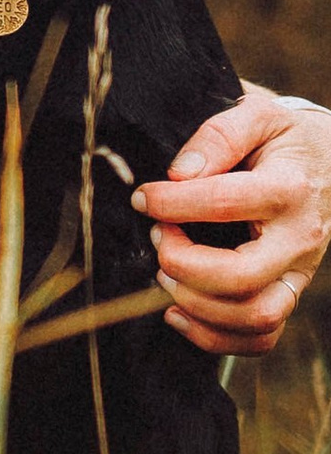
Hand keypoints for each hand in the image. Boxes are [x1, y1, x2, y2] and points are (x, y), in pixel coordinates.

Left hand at [133, 87, 330, 356]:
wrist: (328, 160)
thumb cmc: (282, 138)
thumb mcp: (258, 115)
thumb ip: (218, 135)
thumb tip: (181, 173)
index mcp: (289, 188)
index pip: (224, 202)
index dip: (170, 203)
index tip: (142, 198)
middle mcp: (301, 238)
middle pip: (242, 276)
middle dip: (184, 264)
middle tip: (158, 239)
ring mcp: (299, 272)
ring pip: (256, 316)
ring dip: (197, 304)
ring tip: (164, 274)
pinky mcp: (288, 293)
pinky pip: (261, 337)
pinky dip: (215, 338)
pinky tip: (176, 313)